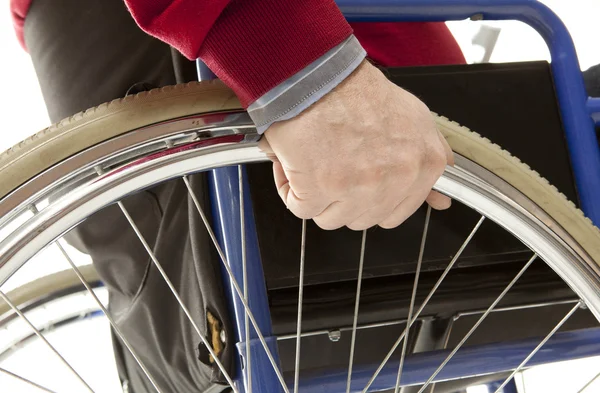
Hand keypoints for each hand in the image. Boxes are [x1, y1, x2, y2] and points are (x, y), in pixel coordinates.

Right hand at [259, 61, 452, 229]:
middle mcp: (396, 179)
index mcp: (423, 164)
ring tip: (314, 159)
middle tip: (333, 162)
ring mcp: (358, 188)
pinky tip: (295, 162)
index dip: (369, 197)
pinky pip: (301, 208)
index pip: (395, 213)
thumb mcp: (414, 118)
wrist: (318, 74)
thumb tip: (441, 202)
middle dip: (342, 197)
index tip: (356, 179)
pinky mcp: (320, 189)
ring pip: (330, 218)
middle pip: (361, 218)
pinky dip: (291, 188)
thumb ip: (432, 158)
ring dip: (316, 195)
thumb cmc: (357, 92)